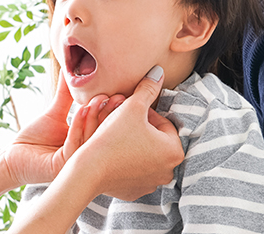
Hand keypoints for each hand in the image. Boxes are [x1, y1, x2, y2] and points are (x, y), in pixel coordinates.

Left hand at [0, 75, 122, 188]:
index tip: (120, 93)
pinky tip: (81, 110)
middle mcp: (85, 155)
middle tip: (116, 96)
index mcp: (87, 143)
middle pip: (103, 135)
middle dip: (110, 114)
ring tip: (98, 99)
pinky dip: (78, 126)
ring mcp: (75, 162)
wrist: (13, 156)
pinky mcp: (62, 167)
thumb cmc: (34, 138)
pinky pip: (74, 145)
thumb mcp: (55, 114)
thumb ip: (66, 96)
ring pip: (91, 139)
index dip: (113, 111)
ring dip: (95, 117)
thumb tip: (71, 70)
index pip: (105, 128)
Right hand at [64, 65, 183, 200]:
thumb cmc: (113, 137)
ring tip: (115, 133)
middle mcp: (168, 171)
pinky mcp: (134, 191)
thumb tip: (158, 72)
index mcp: (174, 150)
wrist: (88, 169)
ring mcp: (151, 184)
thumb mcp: (132, 107)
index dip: (145, 112)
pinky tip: (112, 152)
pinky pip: (133, 171)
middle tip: (122, 120)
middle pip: (155, 140)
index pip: (163, 123)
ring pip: (144, 155)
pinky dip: (125, 161)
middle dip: (140, 128)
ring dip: (133, 143)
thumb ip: (148, 88)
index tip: (129, 110)